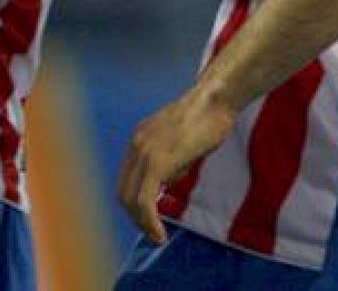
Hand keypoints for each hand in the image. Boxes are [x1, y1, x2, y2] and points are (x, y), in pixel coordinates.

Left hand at [118, 87, 237, 242]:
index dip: (135, 204)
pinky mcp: (157, 162)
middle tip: (154, 233)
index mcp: (139, 139)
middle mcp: (136, 145)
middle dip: (136, 218)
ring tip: (158, 237)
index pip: (126, 180)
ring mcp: (144, 153)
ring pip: (131, 200)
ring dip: (143, 224)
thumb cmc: (206, 118)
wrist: (214, 100)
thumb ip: (171, 160)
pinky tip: (161, 234)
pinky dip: (149, 221)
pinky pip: (145, 200)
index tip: (150, 219)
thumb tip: (168, 182)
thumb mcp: (181, 142)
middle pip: (123, 193)